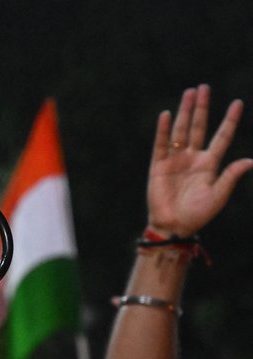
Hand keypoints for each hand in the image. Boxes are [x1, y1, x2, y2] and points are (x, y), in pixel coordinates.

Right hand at [147, 84, 252, 236]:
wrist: (173, 226)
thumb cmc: (198, 214)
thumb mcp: (218, 195)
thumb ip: (230, 176)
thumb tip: (251, 160)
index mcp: (210, 164)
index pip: (222, 137)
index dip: (230, 120)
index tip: (238, 103)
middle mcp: (192, 158)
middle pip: (198, 127)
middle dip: (202, 108)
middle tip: (203, 88)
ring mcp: (175, 160)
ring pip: (181, 130)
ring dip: (185, 112)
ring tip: (189, 93)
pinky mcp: (159, 166)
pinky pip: (161, 144)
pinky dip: (164, 130)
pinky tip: (167, 115)